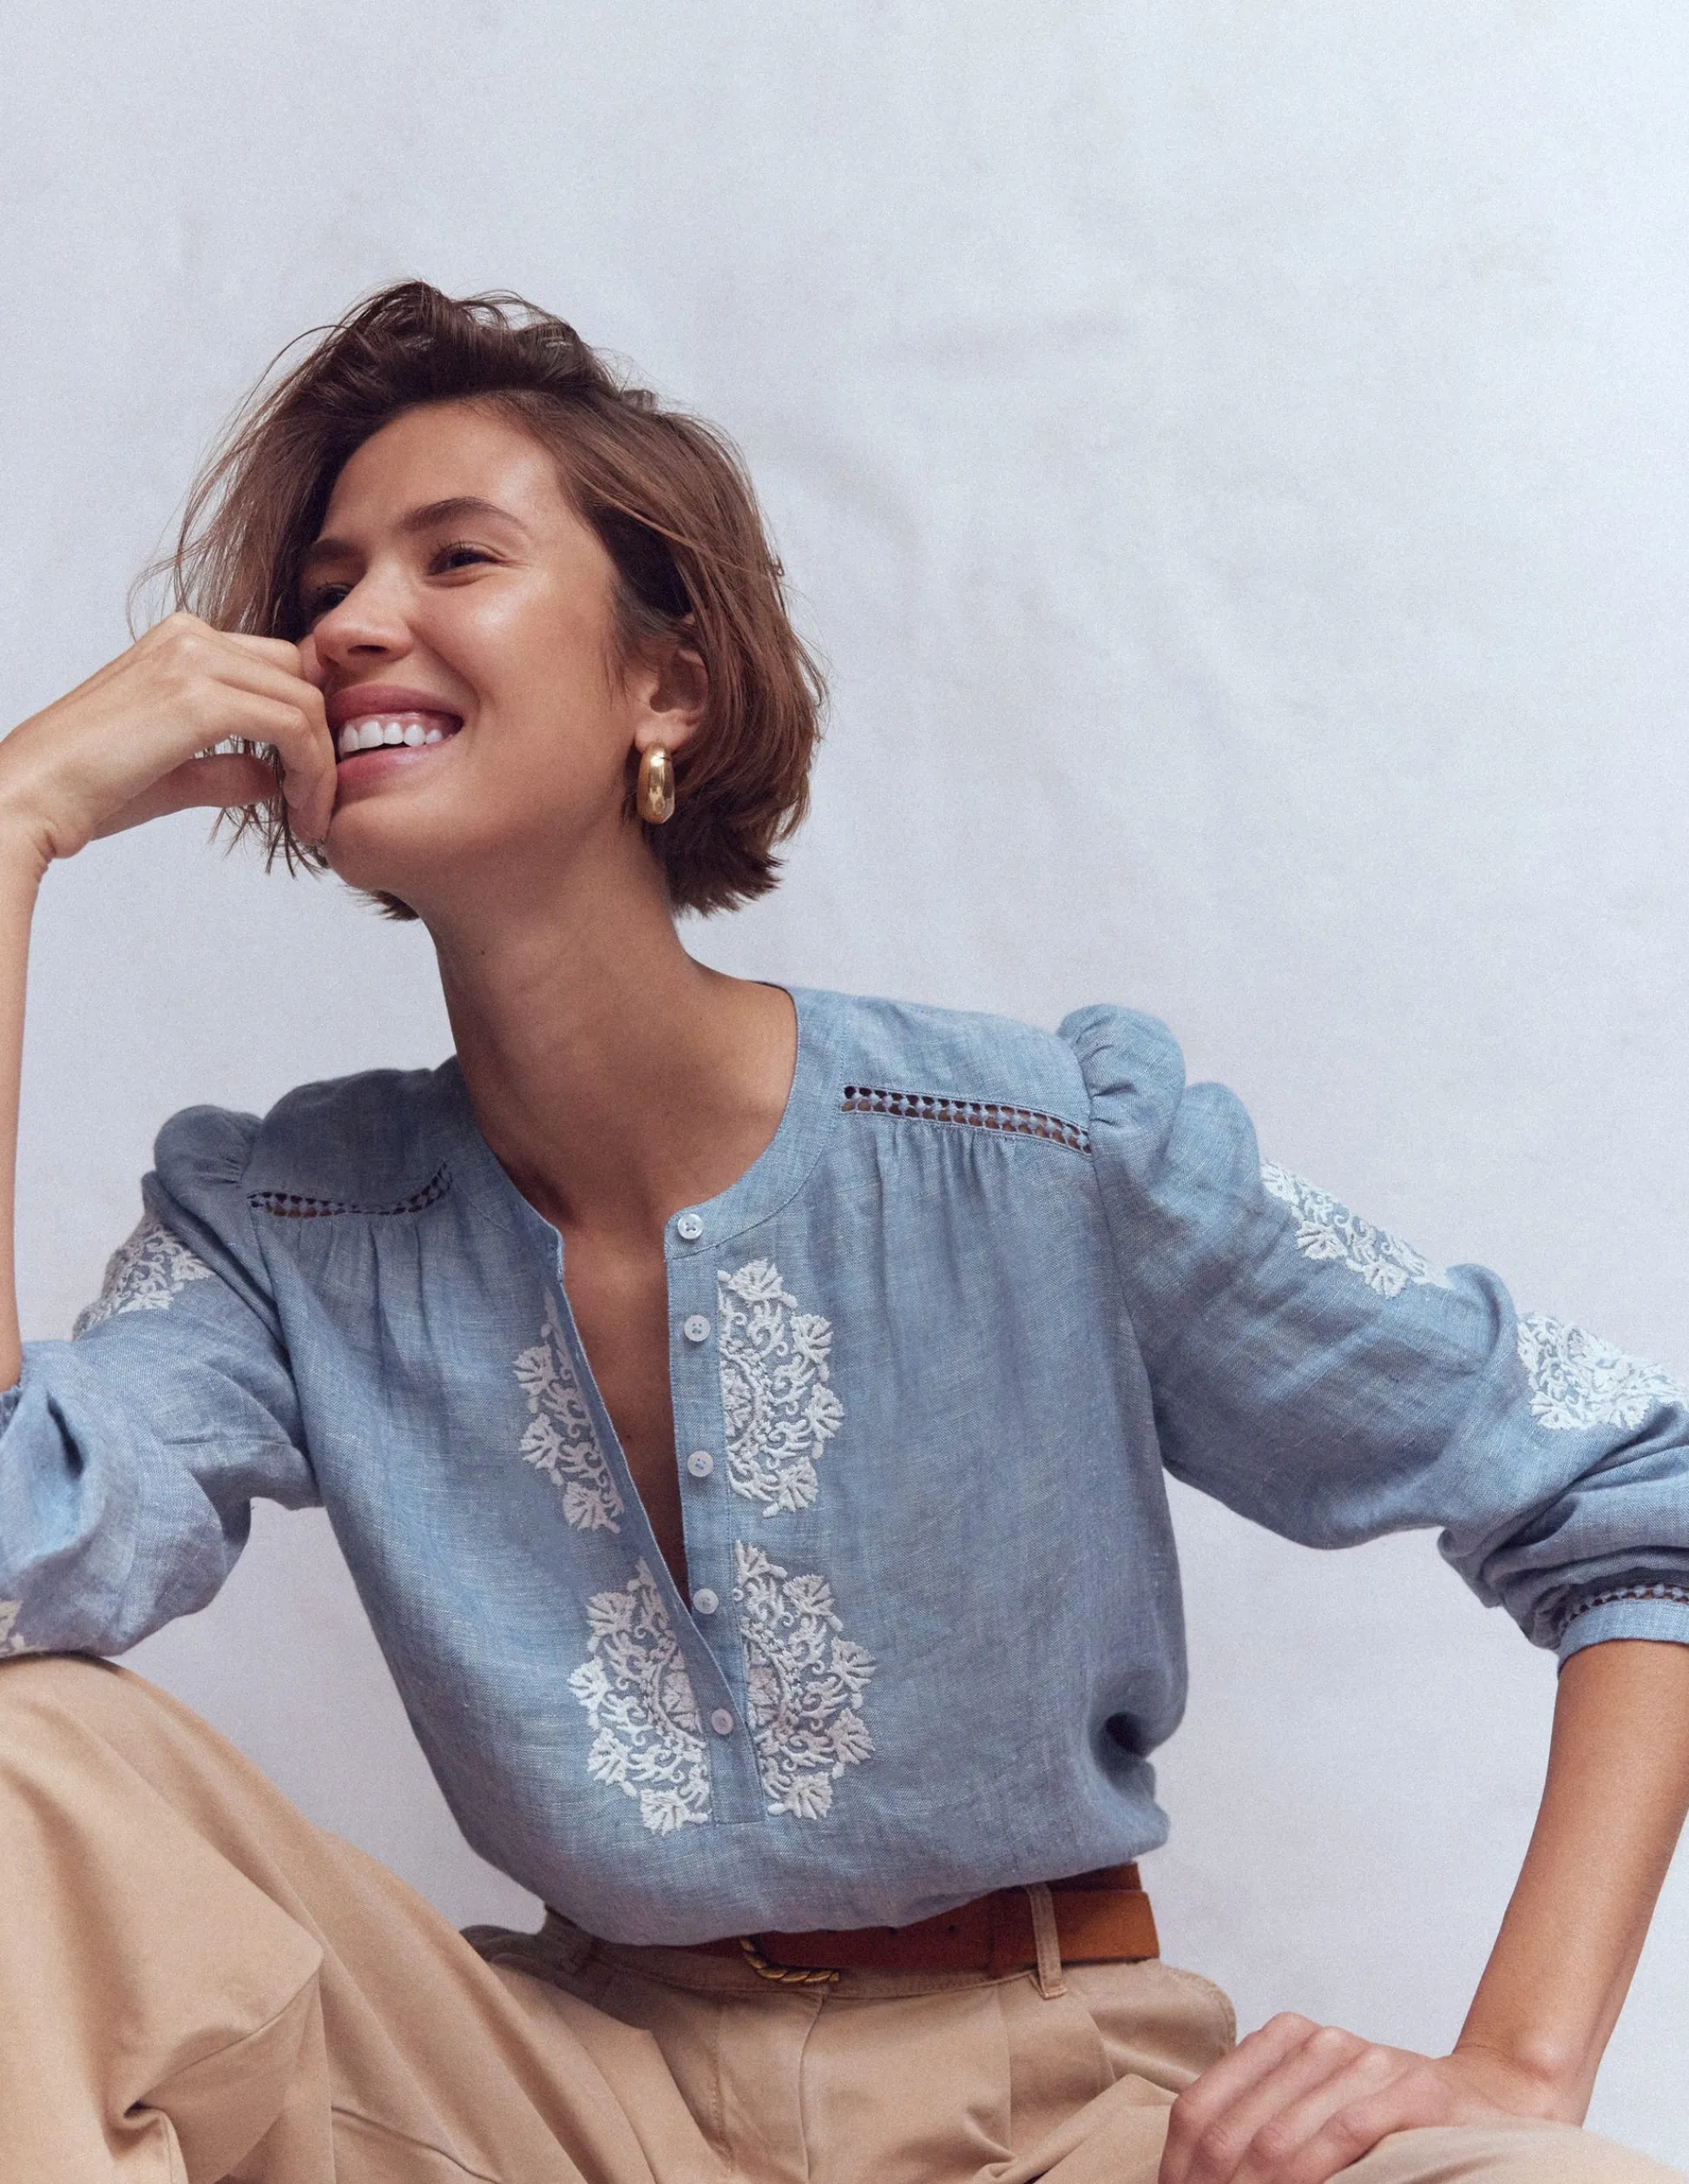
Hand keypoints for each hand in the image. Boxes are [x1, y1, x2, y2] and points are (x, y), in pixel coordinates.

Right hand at [0, 611, 334, 873]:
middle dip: (323, 740)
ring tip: (311, 819)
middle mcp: (190, 636)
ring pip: (305, 702)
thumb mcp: (171, 772)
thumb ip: (225, 767)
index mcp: (179, 642)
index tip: (310, 782)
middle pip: (300, 677)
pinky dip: (312, 772)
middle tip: (319, 803)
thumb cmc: (87, 791)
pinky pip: (292, 726)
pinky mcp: (200, 698)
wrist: (30, 799)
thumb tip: (272, 776)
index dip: (307, 722)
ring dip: (321, 767)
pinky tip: (300, 812)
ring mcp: (194, 659)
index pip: (276, 667)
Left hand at [1159, 2013, 1573, 2183]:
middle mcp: (1318, 2043)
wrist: (1483, 2102)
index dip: (1179, 2169)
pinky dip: (1314, 2174)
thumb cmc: (1390, 2121)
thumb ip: (1260, 2123)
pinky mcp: (1410, 2090)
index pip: (1201, 2108)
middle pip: (1234, 2131)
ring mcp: (1365, 2062)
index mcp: (1283, 2039)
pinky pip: (1344, 2135)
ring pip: (1279, 2139)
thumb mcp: (1312, 2110)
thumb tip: (1191, 2176)